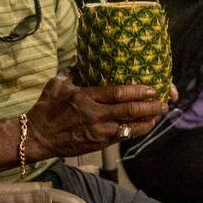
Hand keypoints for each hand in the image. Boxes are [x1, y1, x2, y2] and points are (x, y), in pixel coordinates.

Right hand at [24, 75, 167, 159]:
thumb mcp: (58, 84)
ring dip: (147, 121)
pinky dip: (135, 131)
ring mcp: (98, 132)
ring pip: (129, 127)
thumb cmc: (47, 108)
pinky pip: (122, 137)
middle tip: (164, 102)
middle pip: (129, 111)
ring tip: (160, 115)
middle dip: (150, 107)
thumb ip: (74, 71)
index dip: (138, 91)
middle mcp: (95, 116)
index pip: (118, 94)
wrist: (37, 137)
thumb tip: (84, 58)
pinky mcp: (98, 144)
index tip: (152, 88)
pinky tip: (145, 126)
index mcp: (86, 98)